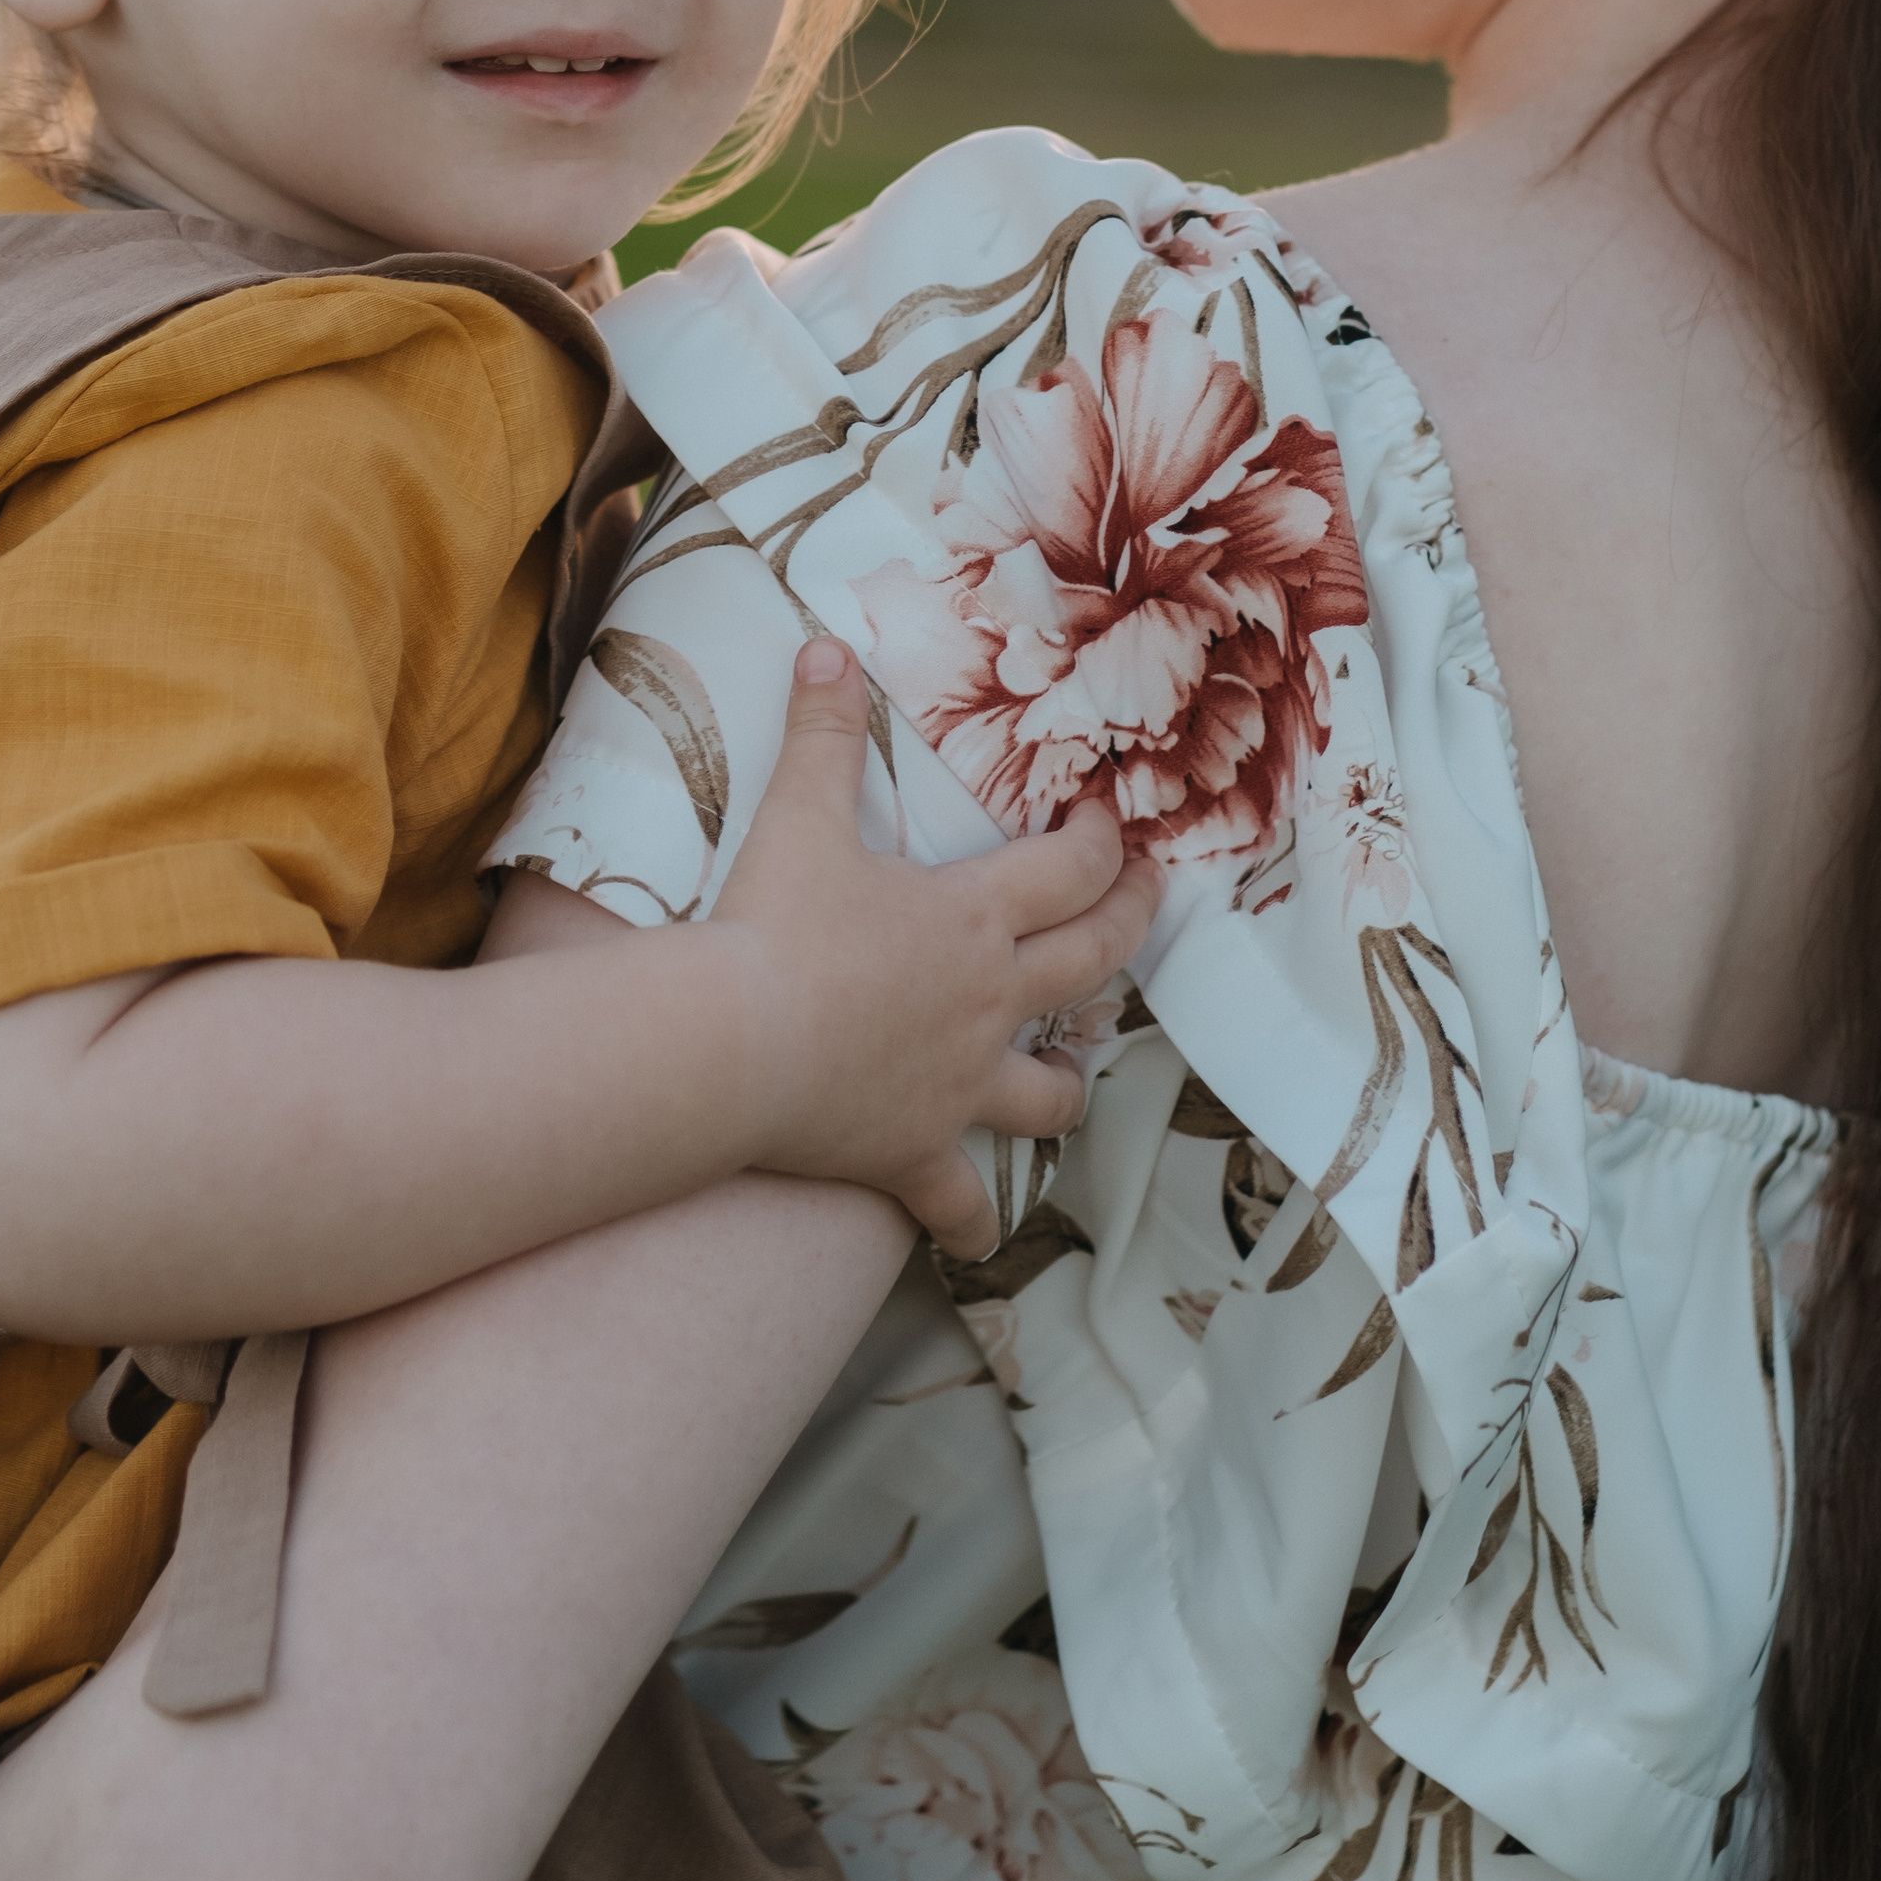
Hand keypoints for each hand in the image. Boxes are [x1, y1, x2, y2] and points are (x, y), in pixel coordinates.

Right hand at [707, 637, 1161, 1251]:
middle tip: (1145, 899)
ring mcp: (960, 1085)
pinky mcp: (915, 1152)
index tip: (1112, 820)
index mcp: (971, 918)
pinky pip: (961, 1205)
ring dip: (1067, 1079)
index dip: (1101, 841)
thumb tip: (827, 647)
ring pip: (1051, 1092)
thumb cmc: (773, 928)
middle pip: (1090, 965)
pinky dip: (972, 1221)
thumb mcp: (799, 818)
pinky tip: (976, 1234)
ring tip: (1071, 1073)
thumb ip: (822, 734)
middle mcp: (987, 1003)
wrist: (734, 1045)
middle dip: (1128, 926)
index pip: (1069, 870)